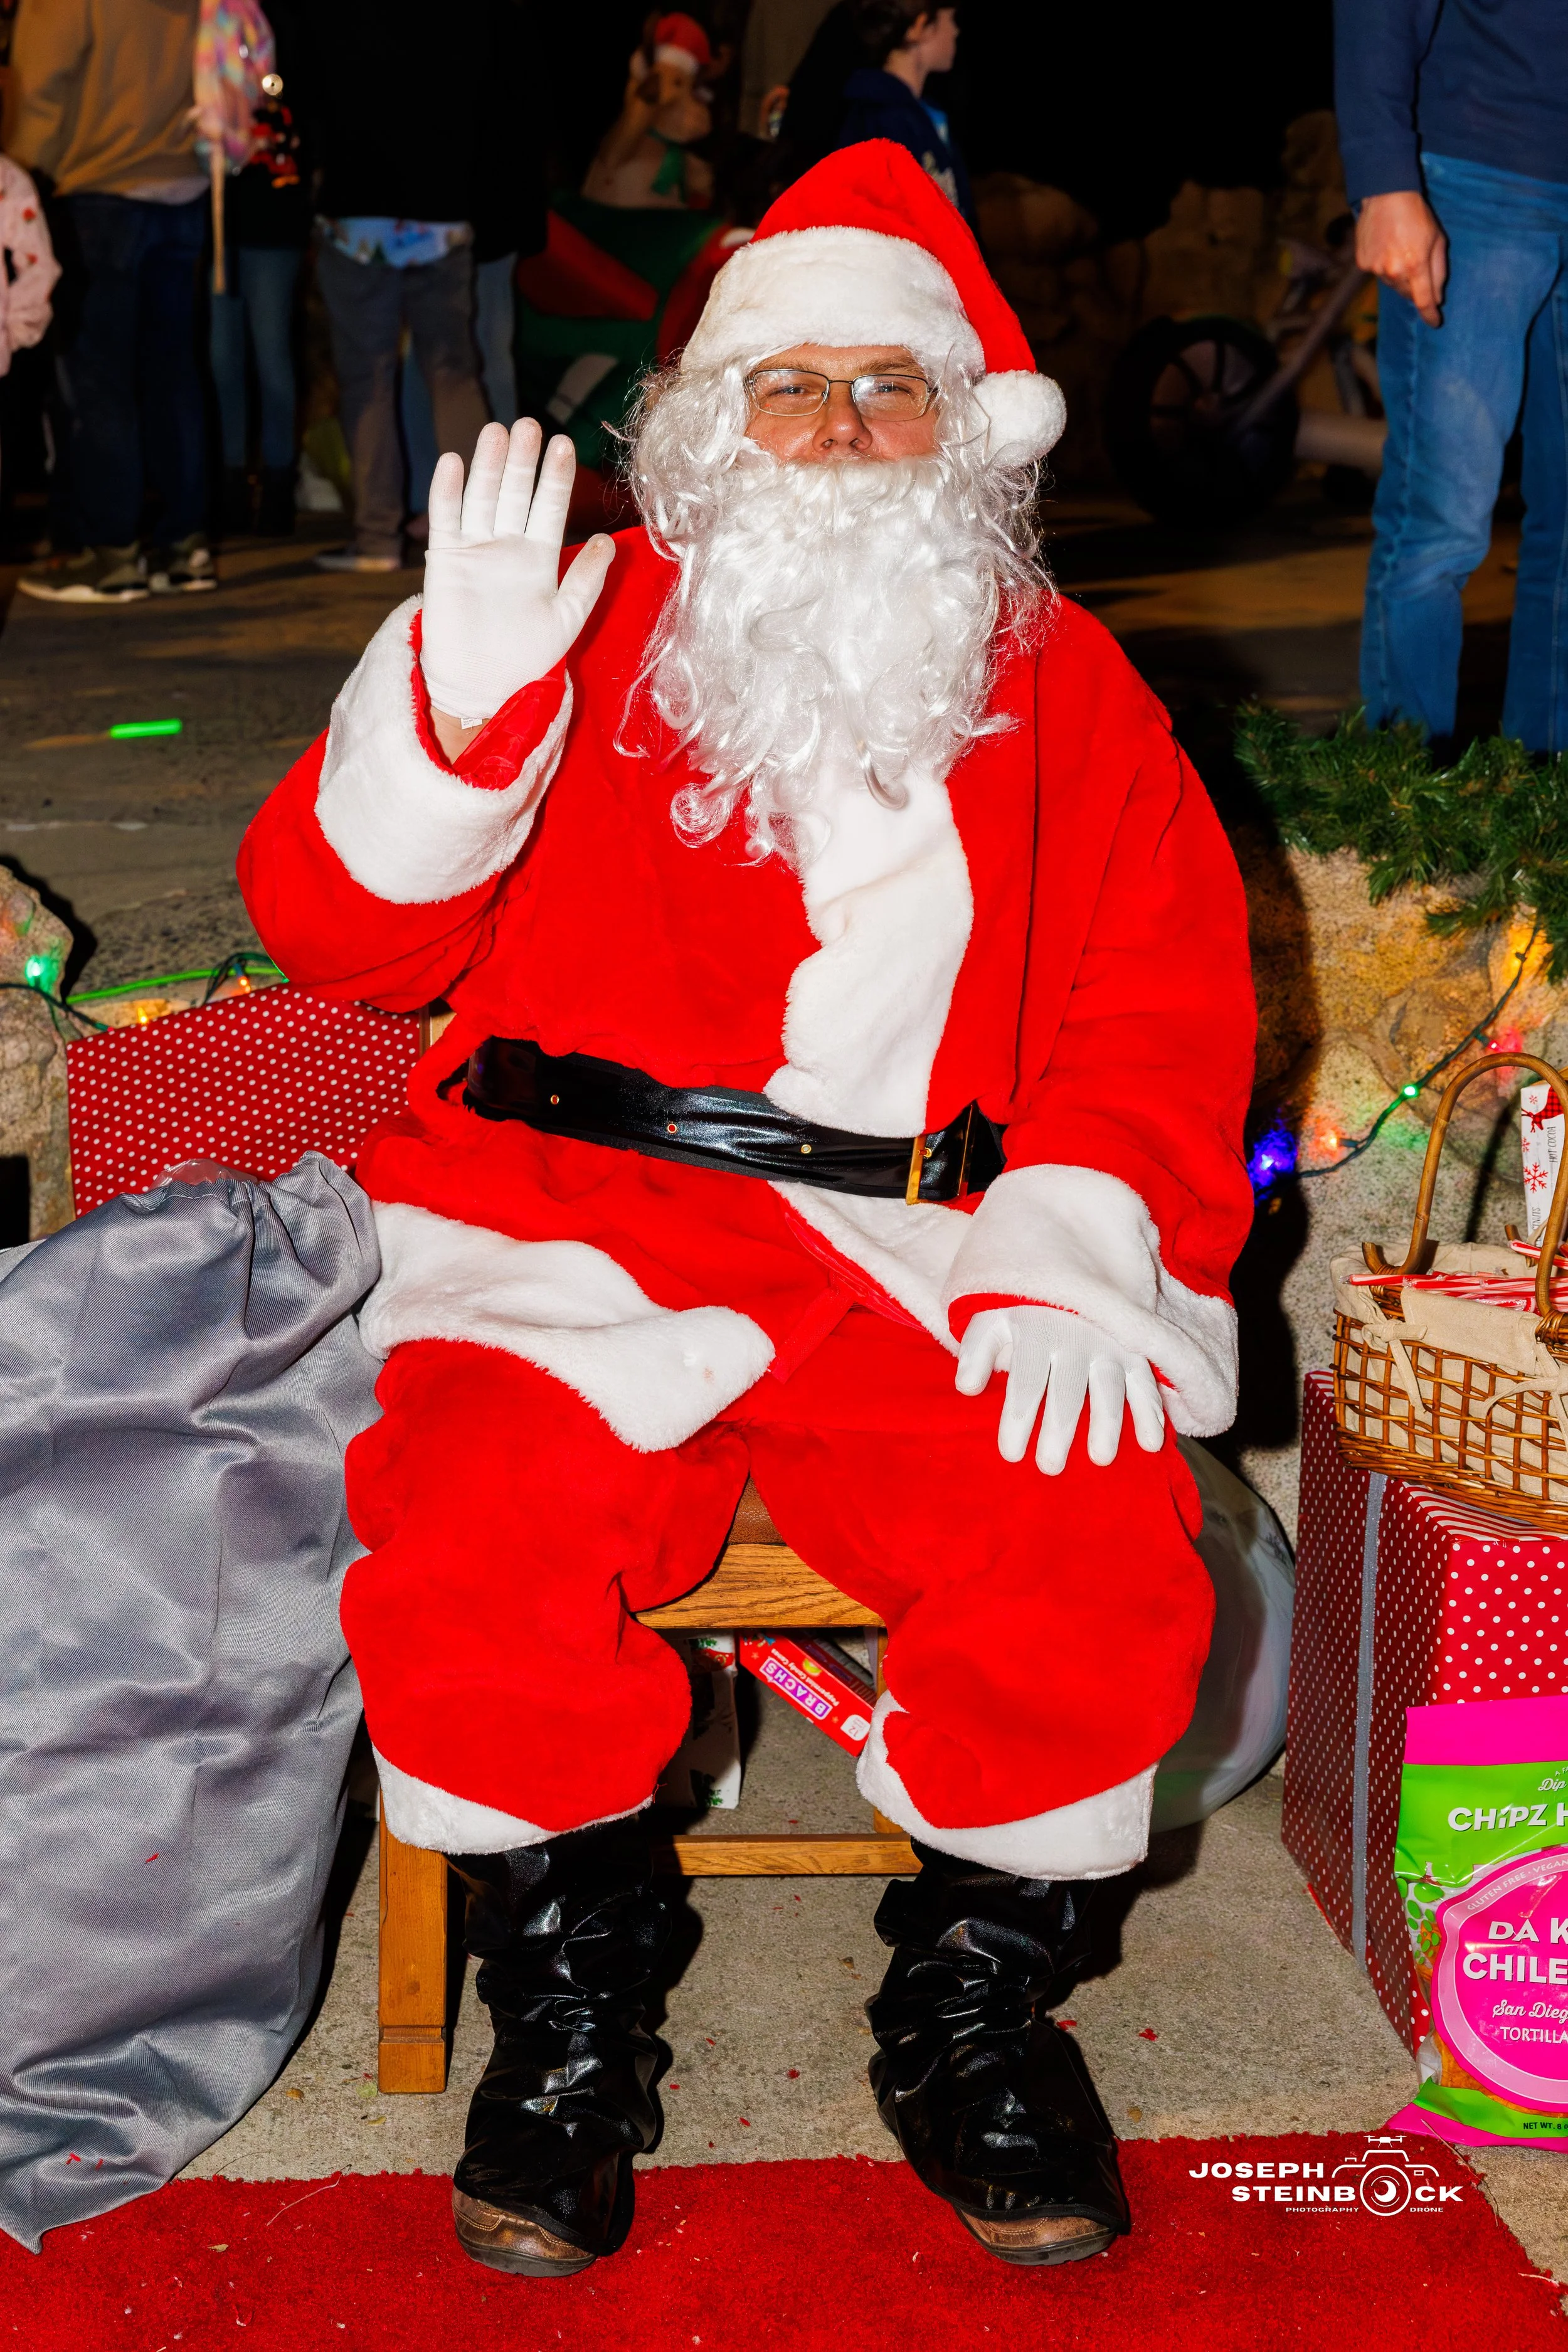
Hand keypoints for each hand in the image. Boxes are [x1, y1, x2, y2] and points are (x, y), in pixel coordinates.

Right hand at [420, 418, 615, 736]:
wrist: (482, 684)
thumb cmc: (527, 656)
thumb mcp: (567, 617)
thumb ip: (587, 579)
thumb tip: (611, 542)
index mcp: (539, 555)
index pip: (549, 506)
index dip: (555, 477)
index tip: (564, 445)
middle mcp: (507, 544)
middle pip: (515, 492)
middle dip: (522, 460)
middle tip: (528, 425)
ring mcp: (475, 547)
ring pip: (482, 496)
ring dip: (488, 465)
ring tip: (496, 431)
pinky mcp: (445, 558)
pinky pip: (445, 519)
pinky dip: (448, 492)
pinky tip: (454, 463)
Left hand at [954, 1304, 1165, 1474]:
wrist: (1065, 1262)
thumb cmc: (1021, 1305)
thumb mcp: (990, 1316)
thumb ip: (976, 1352)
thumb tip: (967, 1388)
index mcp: (1034, 1332)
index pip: (1024, 1384)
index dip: (1017, 1421)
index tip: (1010, 1454)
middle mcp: (1073, 1338)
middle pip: (1066, 1392)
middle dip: (1058, 1431)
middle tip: (1050, 1467)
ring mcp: (1107, 1343)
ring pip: (1108, 1388)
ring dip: (1107, 1424)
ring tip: (1100, 1458)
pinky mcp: (1132, 1348)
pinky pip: (1145, 1381)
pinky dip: (1151, 1411)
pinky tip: (1151, 1444)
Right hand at [1355, 190, 1447, 327]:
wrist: (1387, 195)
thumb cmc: (1417, 215)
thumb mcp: (1437, 239)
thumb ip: (1439, 271)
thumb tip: (1437, 297)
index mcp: (1416, 265)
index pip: (1424, 300)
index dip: (1430, 314)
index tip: (1435, 322)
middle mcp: (1394, 271)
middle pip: (1407, 293)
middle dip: (1415, 286)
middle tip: (1416, 264)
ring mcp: (1375, 269)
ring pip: (1391, 284)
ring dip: (1399, 275)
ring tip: (1400, 250)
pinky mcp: (1363, 263)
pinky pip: (1377, 273)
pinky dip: (1383, 266)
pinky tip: (1386, 247)